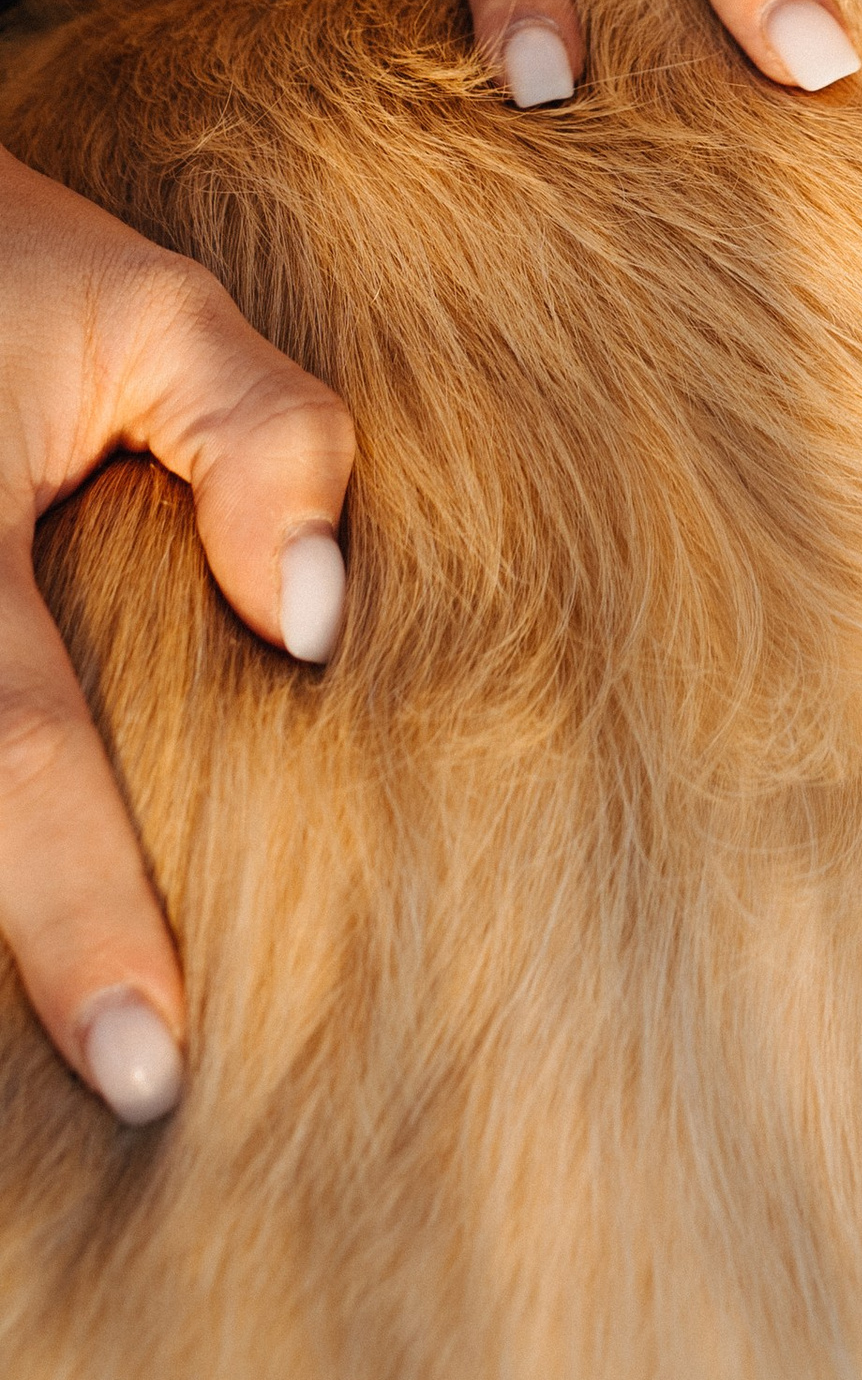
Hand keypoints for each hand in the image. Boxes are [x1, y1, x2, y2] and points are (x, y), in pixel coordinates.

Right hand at [0, 148, 351, 1118]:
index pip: (15, 764)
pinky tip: (48, 960)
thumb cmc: (9, 275)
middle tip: (149, 1105)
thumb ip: (251, 435)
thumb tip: (313, 619)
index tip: (153, 1068)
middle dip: (34, 968)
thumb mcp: (141, 308)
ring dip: (7, 938)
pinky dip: (11, 873)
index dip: (78, 923)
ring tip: (81, 1091)